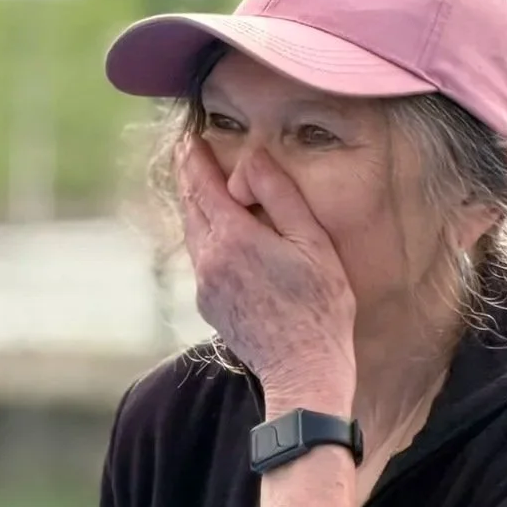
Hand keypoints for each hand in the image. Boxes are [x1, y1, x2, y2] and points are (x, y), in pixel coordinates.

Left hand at [178, 137, 355, 410]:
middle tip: (187, 151)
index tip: (190, 136)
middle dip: (189, 177)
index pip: (204, 186)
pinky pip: (200, 259)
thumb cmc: (319, 306)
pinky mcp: (208, 305)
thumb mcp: (311, 242)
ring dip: (194, 207)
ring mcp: (205, 286)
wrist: (303, 369)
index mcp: (234, 239)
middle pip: (191, 208)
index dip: (194, 158)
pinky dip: (203, 236)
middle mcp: (209, 261)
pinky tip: (216, 232)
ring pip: (192, 235)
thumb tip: (253, 158)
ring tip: (199, 185)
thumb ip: (280, 195)